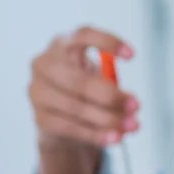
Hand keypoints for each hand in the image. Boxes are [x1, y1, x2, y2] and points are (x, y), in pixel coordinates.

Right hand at [29, 27, 139, 173]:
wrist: (60, 118)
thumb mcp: (98, 78)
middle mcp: (44, 64)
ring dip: (108, 119)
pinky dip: (96, 134)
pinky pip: (71, 127)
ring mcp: (37, 91)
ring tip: (133, 126)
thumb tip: (131, 107)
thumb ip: (113, 86)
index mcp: (62, 44)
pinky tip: (114, 138)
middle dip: (111, 96)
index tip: (132, 56)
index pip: (81, 35)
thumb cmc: (85, 89)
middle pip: (78, 80)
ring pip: (76, 107)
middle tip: (136, 105)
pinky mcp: (39, 117)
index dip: (106, 43)